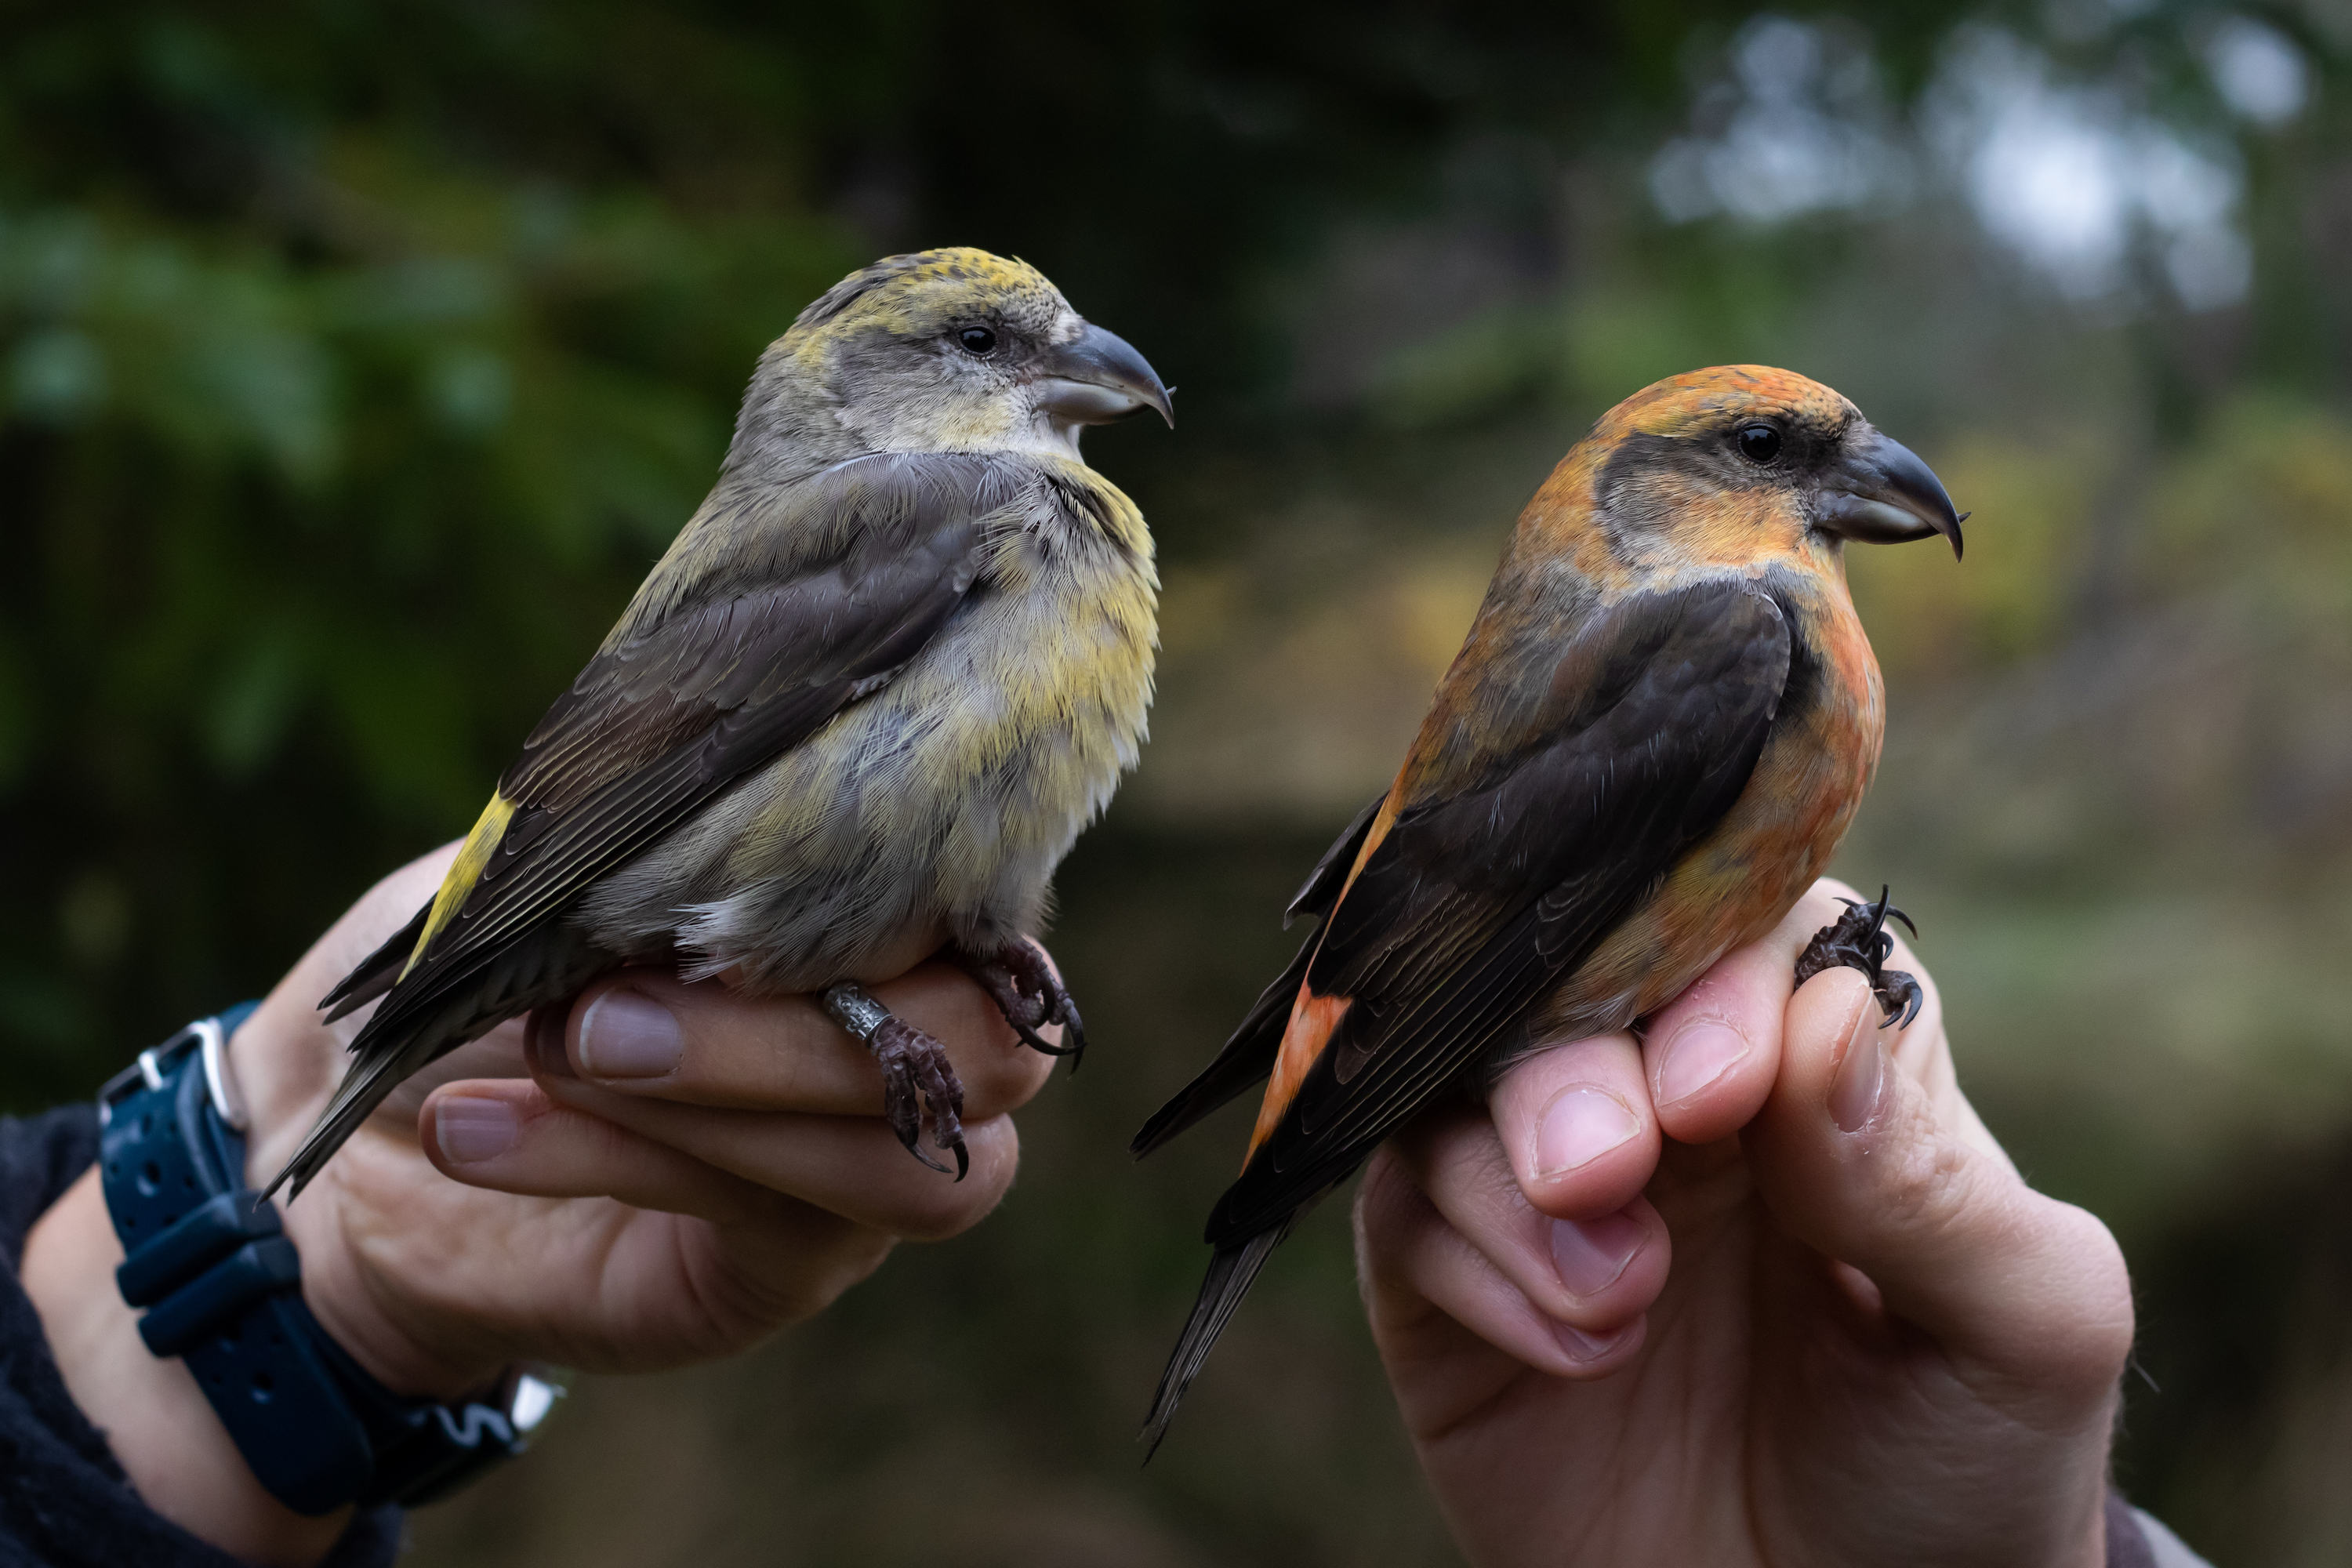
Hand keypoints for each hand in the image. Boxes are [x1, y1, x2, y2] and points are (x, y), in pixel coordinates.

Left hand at [26, 845, 1055, 1565]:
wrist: (356, 1125)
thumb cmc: (486, 957)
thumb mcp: (566, 858)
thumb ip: (676, 835)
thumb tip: (746, 789)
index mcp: (892, 925)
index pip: (991, 912)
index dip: (925, 884)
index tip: (768, 846)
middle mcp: (909, 1051)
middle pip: (989, 1053)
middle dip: (806, 1020)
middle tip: (614, 998)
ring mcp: (855, 1178)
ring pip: (914, 1162)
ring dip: (734, 1095)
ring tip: (561, 1046)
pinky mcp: (774, 1277)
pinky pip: (772, 1227)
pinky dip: (619, 1157)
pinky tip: (482, 1125)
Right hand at [1354, 879, 2134, 1567]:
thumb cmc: (1961, 1464)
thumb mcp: (2025, 1332)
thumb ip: (1935, 1181)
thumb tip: (1823, 1021)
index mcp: (1811, 1065)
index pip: (1734, 934)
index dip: (1706, 984)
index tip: (1716, 1092)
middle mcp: (1665, 1097)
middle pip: (1565, 989)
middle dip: (1573, 1069)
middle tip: (1604, 1174)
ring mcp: (1548, 1185)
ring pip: (1458, 1087)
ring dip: (1512, 1179)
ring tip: (1617, 1305)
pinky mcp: (1451, 1283)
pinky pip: (1406, 1213)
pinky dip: (1474, 1266)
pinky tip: (1576, 1355)